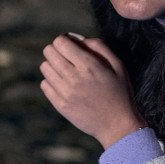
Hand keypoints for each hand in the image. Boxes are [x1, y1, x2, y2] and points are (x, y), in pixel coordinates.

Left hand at [40, 34, 143, 149]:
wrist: (117, 125)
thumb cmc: (120, 92)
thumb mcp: (118, 65)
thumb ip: (99, 47)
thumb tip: (78, 38)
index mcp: (88, 65)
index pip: (60, 42)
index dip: (64, 40)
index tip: (71, 46)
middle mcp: (74, 77)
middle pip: (49, 52)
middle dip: (57, 50)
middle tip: (67, 57)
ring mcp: (65, 92)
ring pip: (45, 67)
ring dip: (53, 65)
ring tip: (66, 71)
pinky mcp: (60, 105)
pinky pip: (44, 84)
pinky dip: (51, 81)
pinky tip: (64, 84)